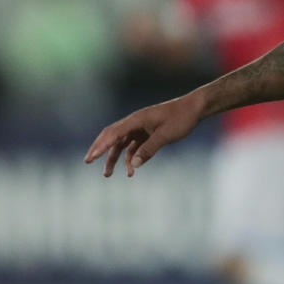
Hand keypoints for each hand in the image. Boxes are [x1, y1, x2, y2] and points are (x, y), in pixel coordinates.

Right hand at [85, 94, 203, 175]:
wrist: (195, 109)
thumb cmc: (181, 118)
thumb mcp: (166, 135)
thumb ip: (149, 150)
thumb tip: (133, 166)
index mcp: (136, 120)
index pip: (113, 134)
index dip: (100, 146)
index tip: (91, 158)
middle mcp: (135, 122)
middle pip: (112, 137)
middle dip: (100, 150)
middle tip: (88, 161)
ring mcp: (140, 128)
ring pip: (121, 144)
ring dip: (115, 158)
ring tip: (108, 174)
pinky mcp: (147, 133)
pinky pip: (133, 146)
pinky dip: (130, 157)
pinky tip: (132, 170)